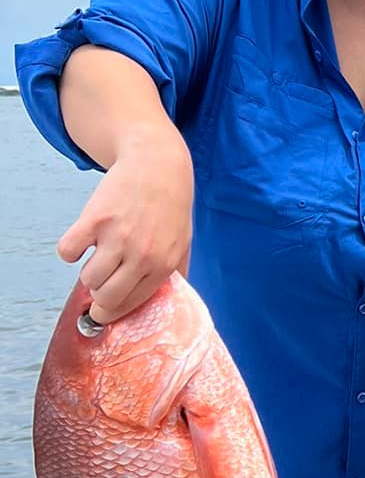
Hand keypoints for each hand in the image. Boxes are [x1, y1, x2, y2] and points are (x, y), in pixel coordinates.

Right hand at [57, 129, 193, 323]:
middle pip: (106, 298)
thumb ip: (175, 273)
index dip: (112, 312)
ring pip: (87, 279)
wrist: (157, 165)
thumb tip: (167, 302)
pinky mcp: (95, 219)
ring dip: (87, 273)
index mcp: (163, 266)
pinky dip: (68, 251)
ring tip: (97, 257)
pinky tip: (82, 240)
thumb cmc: (170, 205)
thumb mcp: (183, 243)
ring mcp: (118, 237)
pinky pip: (67, 252)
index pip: (131, 305)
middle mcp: (142, 255)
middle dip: (99, 296)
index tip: (102, 312)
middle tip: (100, 282)